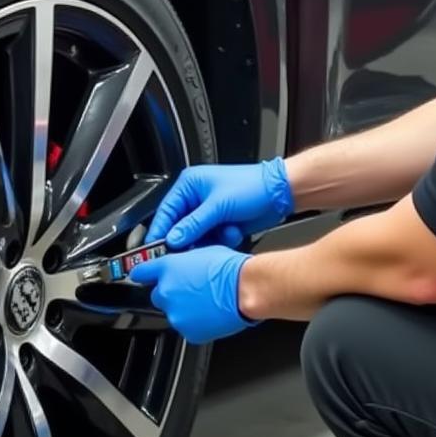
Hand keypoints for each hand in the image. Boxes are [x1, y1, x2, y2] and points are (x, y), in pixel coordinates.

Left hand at [129, 246, 256, 343]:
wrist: (245, 289)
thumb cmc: (230, 269)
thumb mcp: (202, 252)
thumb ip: (183, 262)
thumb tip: (181, 266)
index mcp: (168, 268)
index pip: (141, 272)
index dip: (143, 274)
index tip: (141, 276)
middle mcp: (167, 291)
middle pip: (158, 295)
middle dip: (171, 292)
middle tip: (191, 289)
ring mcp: (176, 314)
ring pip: (173, 312)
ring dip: (184, 308)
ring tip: (206, 301)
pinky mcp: (188, 332)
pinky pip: (186, 326)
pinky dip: (195, 322)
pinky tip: (210, 313)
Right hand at [146, 158, 293, 249]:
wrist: (279, 193)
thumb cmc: (251, 186)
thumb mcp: (218, 206)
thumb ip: (193, 225)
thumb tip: (173, 239)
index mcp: (190, 185)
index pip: (166, 210)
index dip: (161, 230)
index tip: (156, 248)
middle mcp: (197, 197)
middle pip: (180, 226)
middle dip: (189, 238)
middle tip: (189, 252)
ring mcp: (209, 211)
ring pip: (196, 235)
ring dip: (208, 240)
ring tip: (223, 234)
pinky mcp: (220, 222)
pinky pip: (210, 238)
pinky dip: (220, 239)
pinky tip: (232, 232)